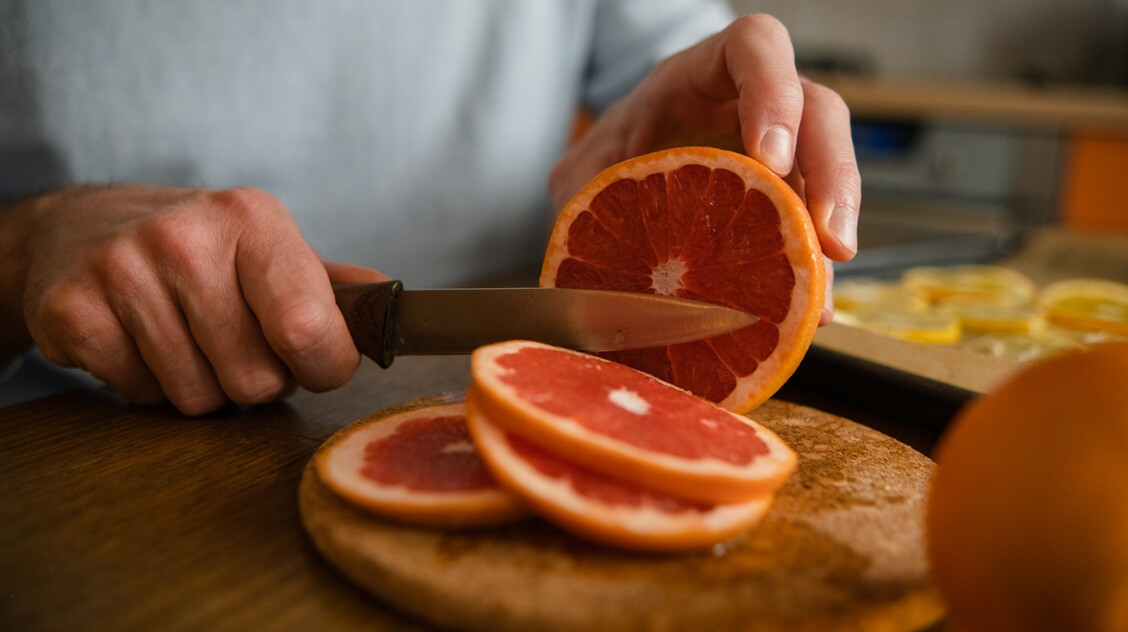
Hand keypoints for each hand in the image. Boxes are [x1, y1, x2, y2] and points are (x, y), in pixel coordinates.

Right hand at [2, 185, 385, 414]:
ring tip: (188, 338)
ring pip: (198, 397)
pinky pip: (141, 396)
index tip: (314, 362)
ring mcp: (123, 270)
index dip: (322, 367)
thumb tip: (394, 307)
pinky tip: (142, 341)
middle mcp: (187, 238)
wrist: (85, 227)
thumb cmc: (203, 250)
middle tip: (234, 342)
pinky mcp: (72, 309)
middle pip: (255, 380)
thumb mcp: (271, 250)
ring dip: (202, 386)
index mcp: (253, 220)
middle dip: (256, 379)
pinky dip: (148, 386)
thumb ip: (335, 288)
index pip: (309, 329)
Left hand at [550, 14, 859, 323]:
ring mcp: (782, 153)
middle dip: (831, 174)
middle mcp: (753, 108)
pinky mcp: (788, 202)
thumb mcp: (581, 171)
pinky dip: (811, 277)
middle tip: (827, 239)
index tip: (772, 158)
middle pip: (818, 111)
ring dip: (831, 235)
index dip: (772, 92)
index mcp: (699, 77)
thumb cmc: (609, 158)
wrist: (616, 182)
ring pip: (830, 175)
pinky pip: (813, 231)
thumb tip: (588, 251)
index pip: (752, 47)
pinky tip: (807, 316)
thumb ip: (583, 196)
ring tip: (820, 299)